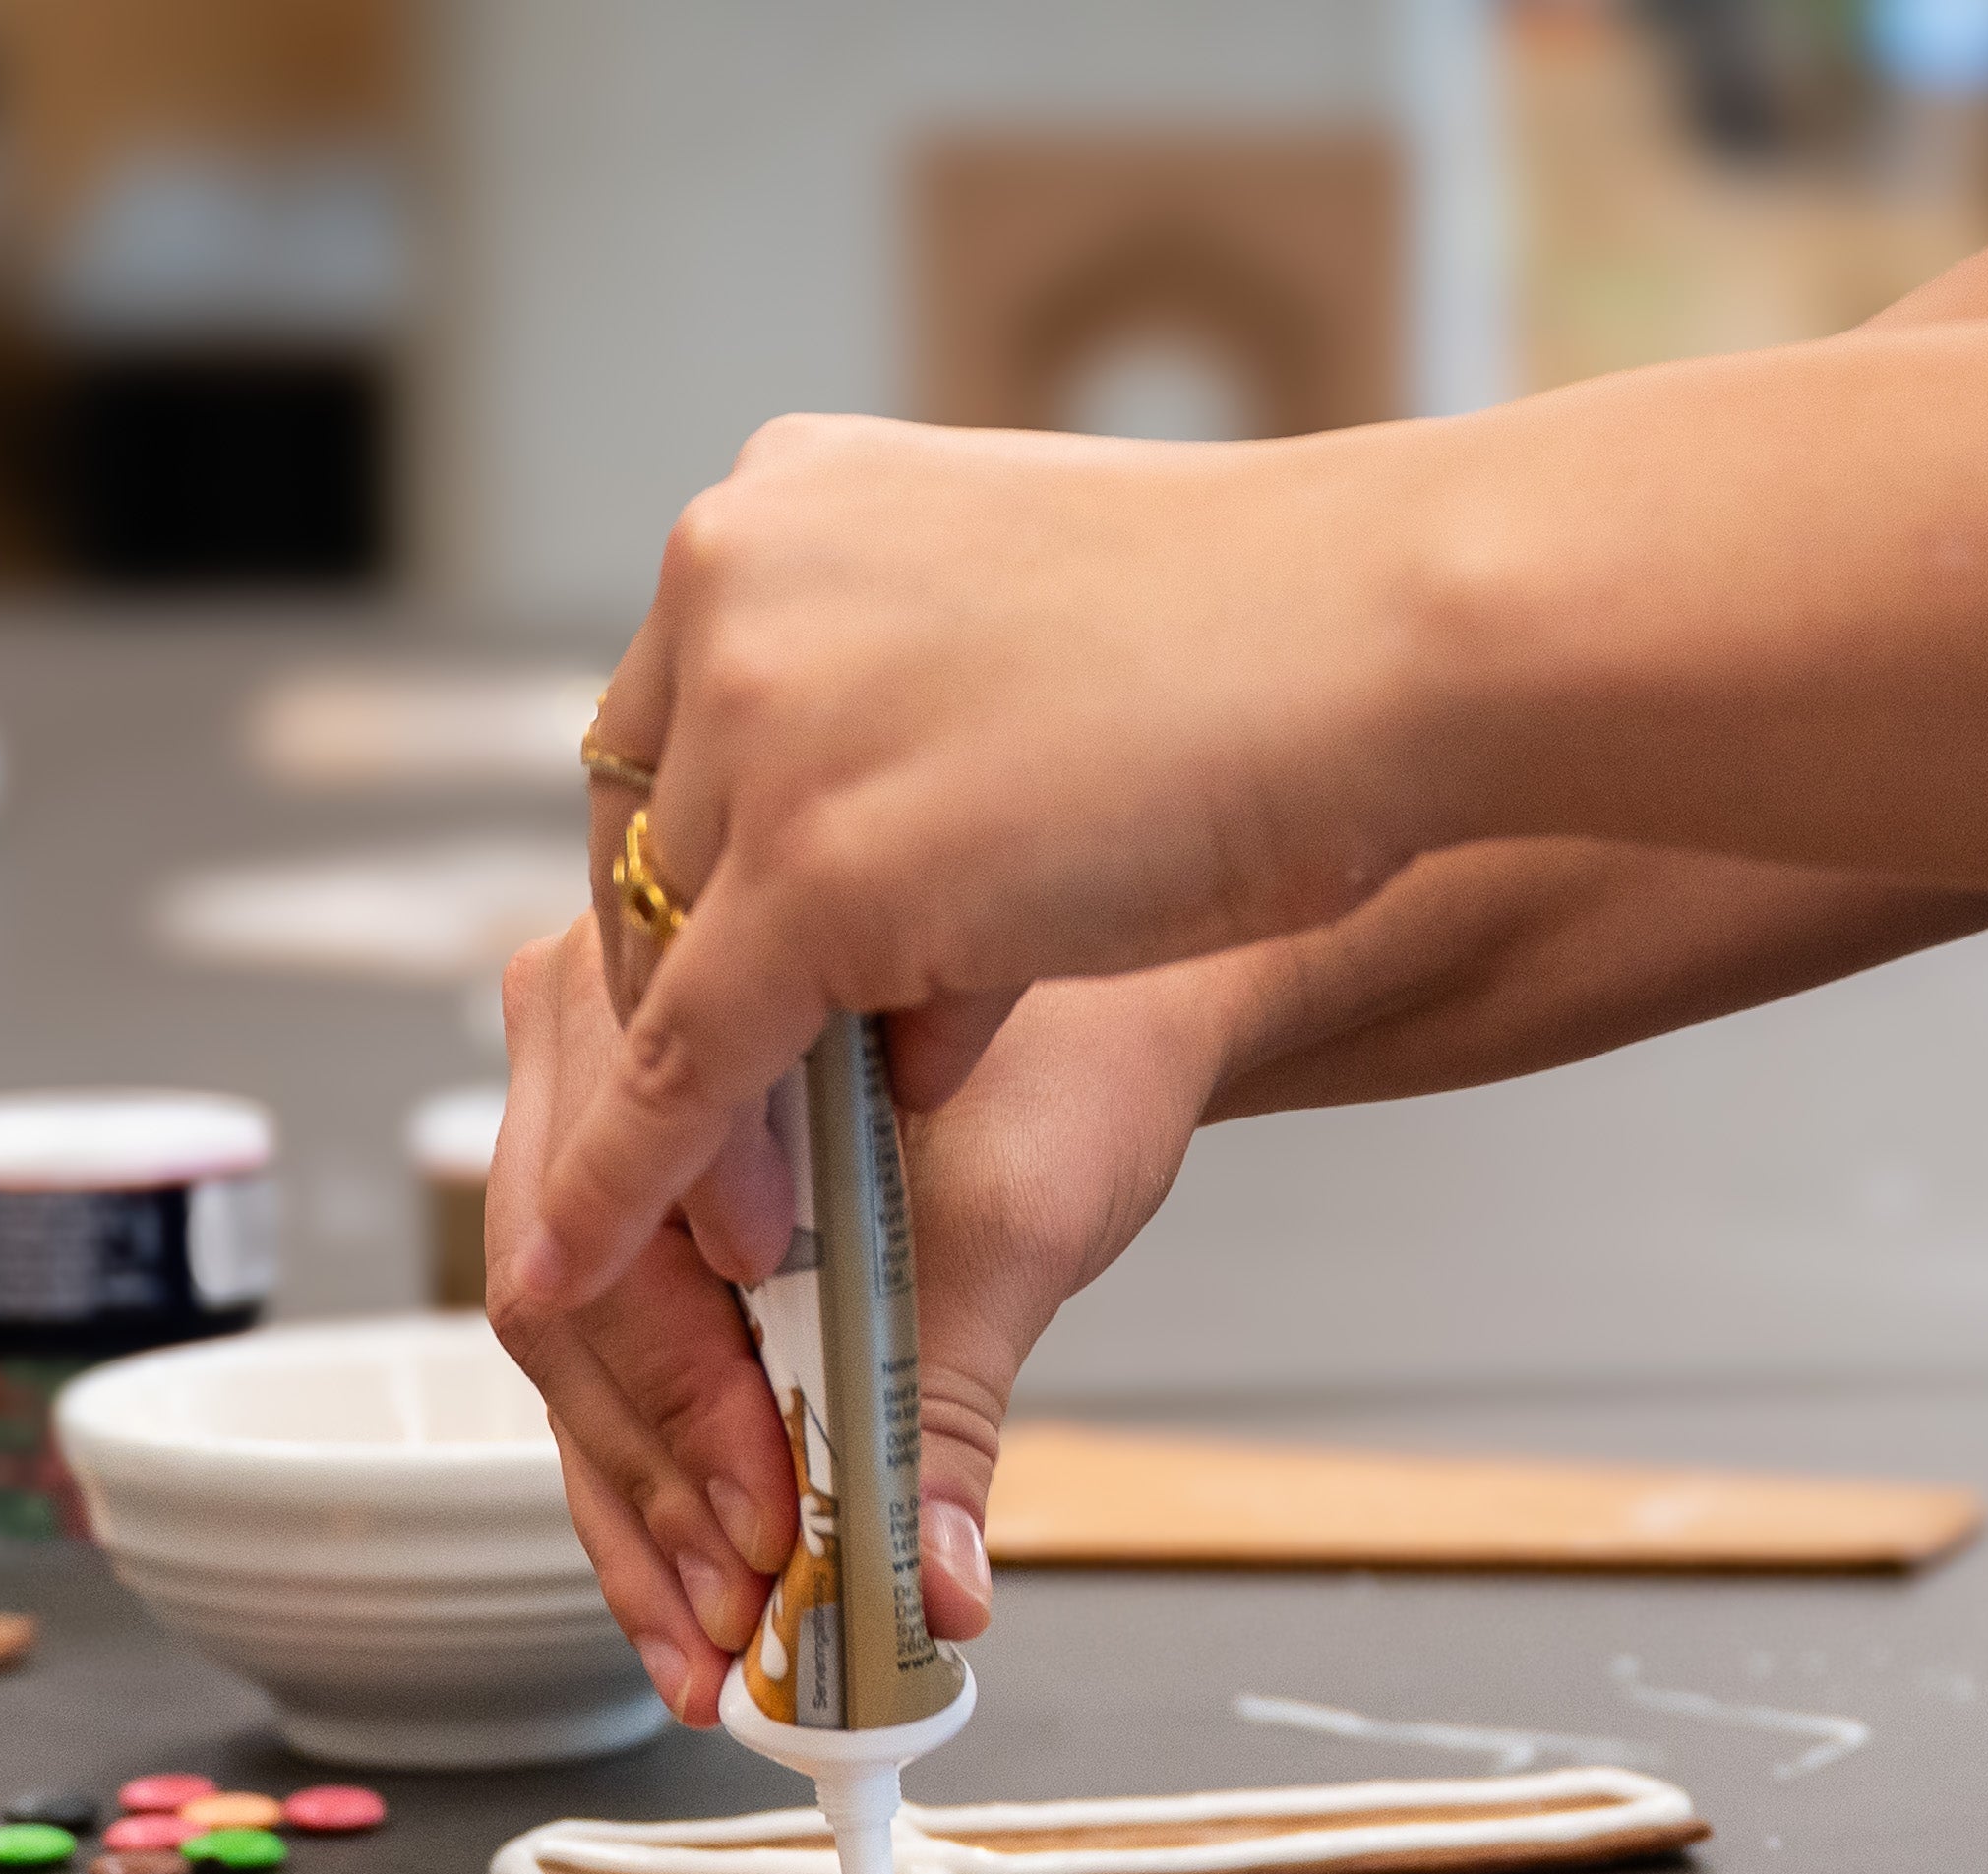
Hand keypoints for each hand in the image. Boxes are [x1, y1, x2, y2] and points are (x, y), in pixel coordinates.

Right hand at [485, 917, 1238, 1722]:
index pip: (627, 1236)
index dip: (688, 1403)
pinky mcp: (637, 1216)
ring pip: (576, 1360)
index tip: (767, 1522)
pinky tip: (697, 1603)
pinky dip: (657, 1484)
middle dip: (658, 1489)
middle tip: (739, 1614)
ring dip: (643, 1521)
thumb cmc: (1070, 1061)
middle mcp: (596, 1045)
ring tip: (711, 1652)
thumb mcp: (1014, 1233)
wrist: (1116, 1022)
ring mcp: (598, 1130)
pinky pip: (611, 1361)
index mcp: (672, 994)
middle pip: (572, 1313)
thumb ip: (947, 1408)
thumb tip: (927, 1578)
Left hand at [522, 411, 1454, 1316]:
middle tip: (748, 1129)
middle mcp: (731, 586)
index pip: (671, 728)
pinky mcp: (811, 874)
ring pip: (663, 965)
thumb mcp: (1030, 627)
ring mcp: (761, 728)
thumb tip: (877, 852)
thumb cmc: (1278, 636)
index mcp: (780, 502)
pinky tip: (595, 1258)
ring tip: (765, 1217)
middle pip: (647, 852)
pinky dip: (629, 1179)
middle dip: (695, 1000)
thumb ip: (919, 708)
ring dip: (714, 1104)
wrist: (1392, 636)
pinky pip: (680, 1065)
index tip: (725, 975)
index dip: (706, 880)